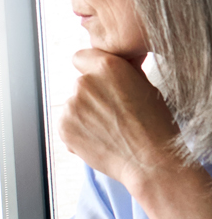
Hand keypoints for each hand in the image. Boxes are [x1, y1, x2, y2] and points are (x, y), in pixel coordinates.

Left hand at [59, 49, 183, 191]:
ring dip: (85, 114)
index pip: (81, 57)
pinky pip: (67, 123)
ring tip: (110, 130)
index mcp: (107, 67)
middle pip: (80, 84)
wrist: (151, 161)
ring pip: (74, 105)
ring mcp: (71, 105)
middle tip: (114, 114)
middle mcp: (84, 82)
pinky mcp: (63, 126)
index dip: (90, 69)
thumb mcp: (145, 87)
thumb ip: (123, 70)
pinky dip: (78, 131)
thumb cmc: (155, 125)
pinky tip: (99, 140)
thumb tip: (116, 59)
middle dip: (92, 96)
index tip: (100, 82)